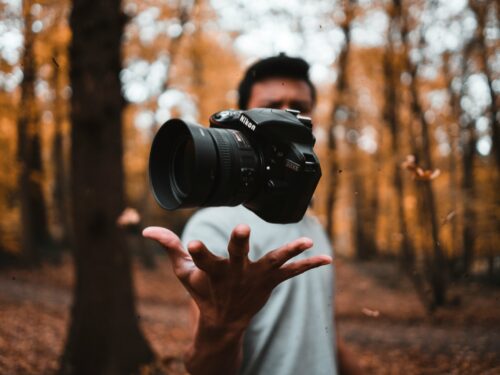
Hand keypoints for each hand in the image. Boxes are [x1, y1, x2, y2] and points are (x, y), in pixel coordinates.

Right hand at [142, 224, 331, 331]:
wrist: (223, 323)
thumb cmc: (202, 293)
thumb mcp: (184, 273)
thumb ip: (169, 248)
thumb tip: (145, 230)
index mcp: (211, 273)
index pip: (201, 261)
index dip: (197, 252)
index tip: (192, 243)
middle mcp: (234, 276)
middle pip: (236, 258)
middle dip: (239, 245)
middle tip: (242, 230)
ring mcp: (255, 280)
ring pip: (272, 264)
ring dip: (288, 253)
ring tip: (306, 242)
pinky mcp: (270, 283)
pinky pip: (292, 273)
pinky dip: (309, 266)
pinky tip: (328, 259)